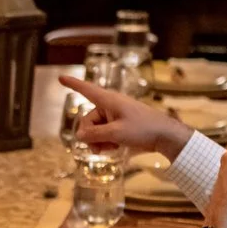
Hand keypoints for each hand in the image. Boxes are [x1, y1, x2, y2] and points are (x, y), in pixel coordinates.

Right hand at [63, 73, 191, 157]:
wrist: (165, 135)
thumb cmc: (143, 129)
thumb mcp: (116, 133)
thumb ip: (95, 135)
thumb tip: (79, 136)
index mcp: (108, 101)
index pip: (86, 90)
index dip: (73, 84)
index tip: (60, 77)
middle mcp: (110, 106)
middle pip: (88, 120)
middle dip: (90, 135)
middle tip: (98, 149)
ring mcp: (116, 115)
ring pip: (96, 129)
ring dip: (99, 141)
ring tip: (110, 150)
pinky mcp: (121, 124)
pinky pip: (105, 132)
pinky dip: (107, 141)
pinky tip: (115, 148)